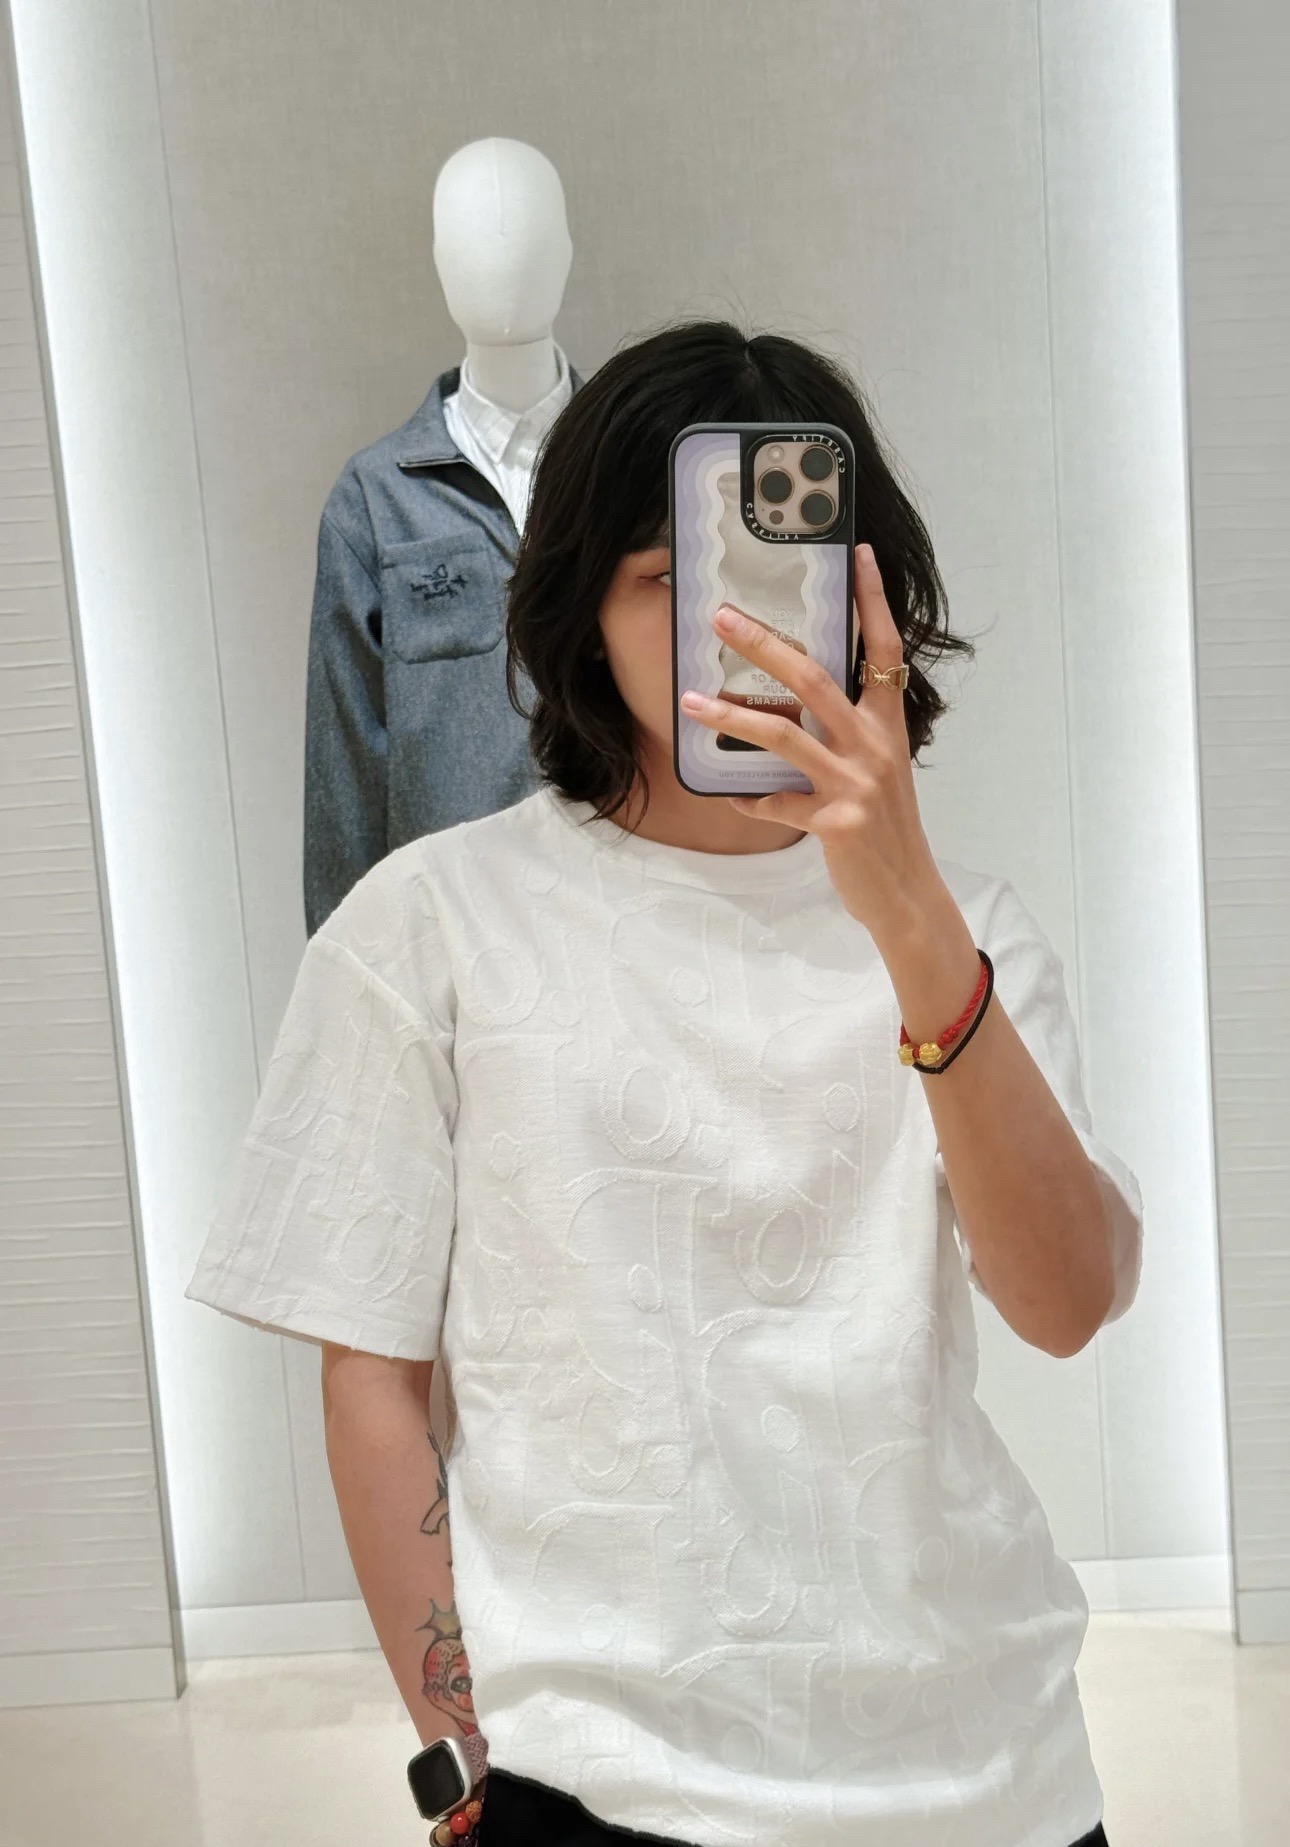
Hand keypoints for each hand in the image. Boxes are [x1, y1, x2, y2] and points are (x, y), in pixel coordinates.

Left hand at [678, 543, 945, 942]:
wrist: (907, 893)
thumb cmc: (885, 829)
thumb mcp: (876, 772)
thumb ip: (845, 737)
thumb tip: (792, 708)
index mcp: (887, 724)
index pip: (884, 648)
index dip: (873, 600)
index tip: (859, 553)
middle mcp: (874, 744)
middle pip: (814, 676)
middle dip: (763, 643)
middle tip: (720, 616)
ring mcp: (856, 782)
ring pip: (783, 733)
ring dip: (730, 716)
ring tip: (689, 701)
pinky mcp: (837, 821)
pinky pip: (777, 803)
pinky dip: (750, 800)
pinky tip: (733, 798)